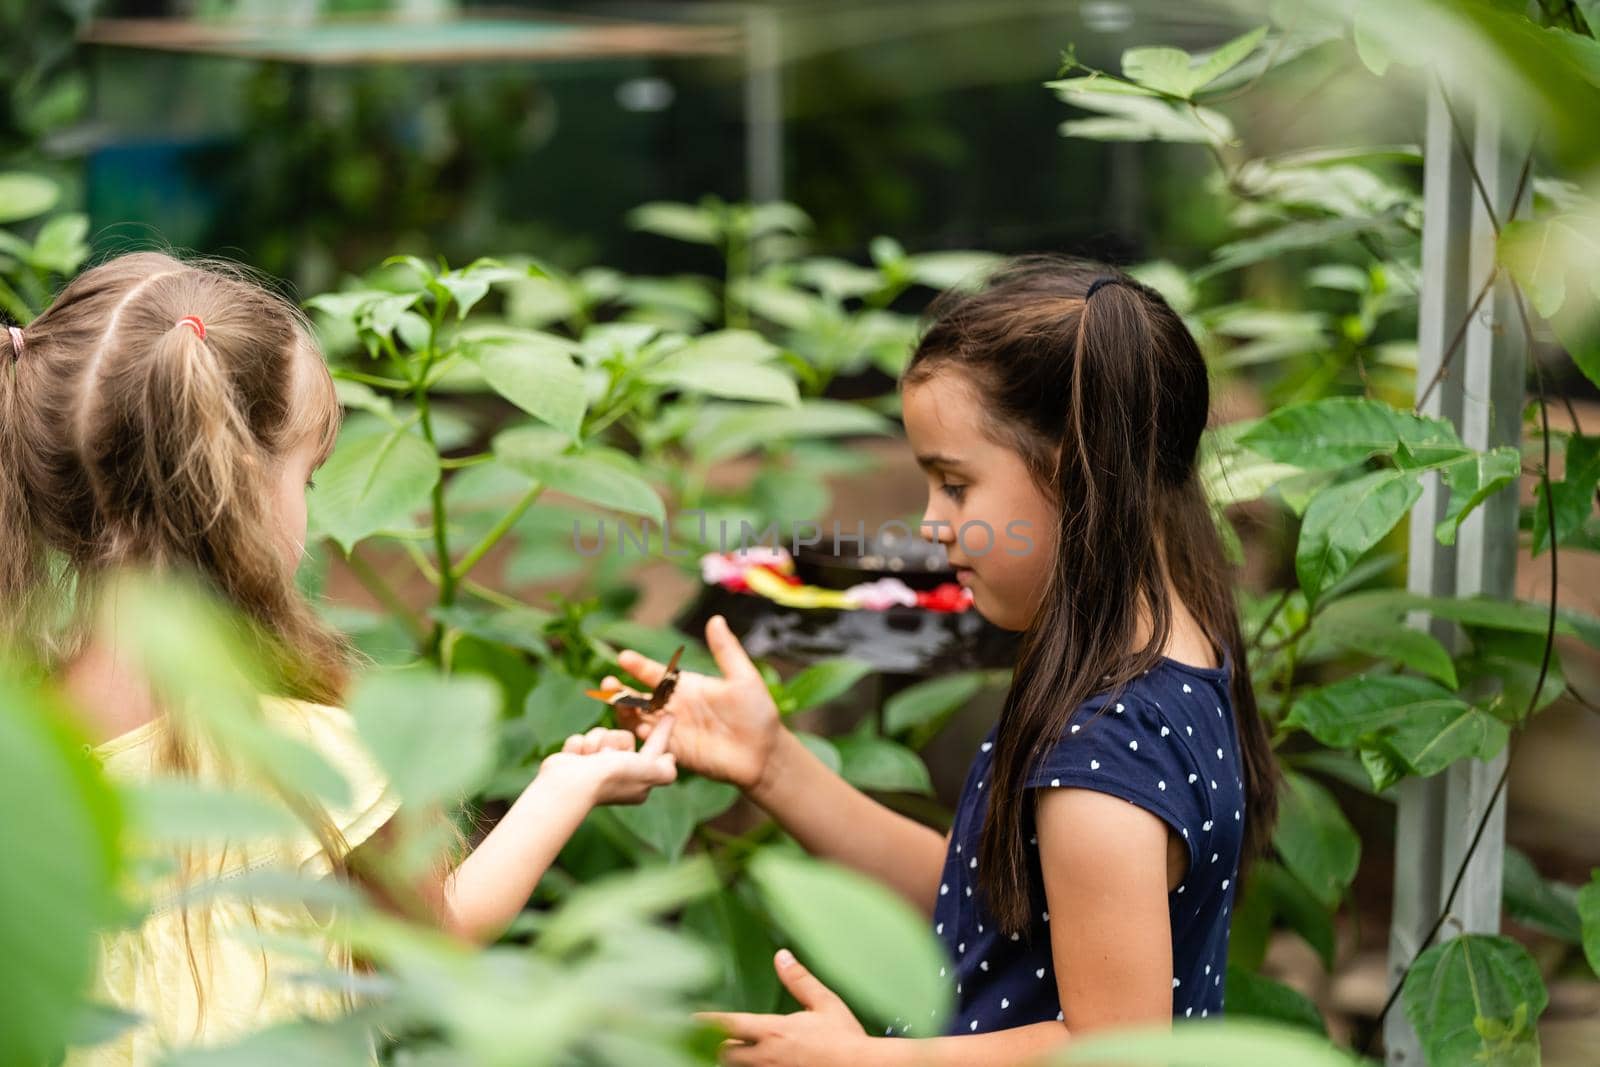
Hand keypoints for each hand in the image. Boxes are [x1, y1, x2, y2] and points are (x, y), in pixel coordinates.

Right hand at [538, 716, 677, 804]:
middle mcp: (618, 777)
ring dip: (595, 741)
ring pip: (602, 734)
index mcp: (638, 782)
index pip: (654, 750)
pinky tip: (575, 759)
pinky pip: (582, 739)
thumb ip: (665, 770)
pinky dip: (579, 745)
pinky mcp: (575, 763)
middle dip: (613, 740)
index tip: (670, 715)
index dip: (661, 733)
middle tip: (607, 755)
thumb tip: (670, 760)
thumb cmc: (612, 776)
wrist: (569, 784)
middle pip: (623, 737)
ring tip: (590, 757)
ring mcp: (595, 770)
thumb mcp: (649, 773)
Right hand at [602, 615, 782, 793]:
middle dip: (621, 690)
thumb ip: (726, 651)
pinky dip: (637, 736)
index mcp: (686, 687)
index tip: (624, 656)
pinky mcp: (674, 752)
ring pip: (639, 719)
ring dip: (624, 712)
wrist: (764, 752)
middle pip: (639, 697)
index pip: (656, 674)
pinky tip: (632, 729)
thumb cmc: (757, 712)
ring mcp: (672, 730)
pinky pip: (649, 743)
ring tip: (614, 704)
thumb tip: (716, 618)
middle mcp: (674, 707)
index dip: (639, 666)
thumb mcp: (742, 678)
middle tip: (607, 682)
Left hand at [697, 950, 870, 1066]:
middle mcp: (766, 1056)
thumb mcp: (824, 1003)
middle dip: (712, 1046)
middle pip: (724, 1054)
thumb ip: (799, 980)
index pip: (729, 1025)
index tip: (688, 1017)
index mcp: (773, 1031)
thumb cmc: (845, 1039)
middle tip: (696, 1037)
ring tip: (715, 1050)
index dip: (706, 1021)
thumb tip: (781, 956)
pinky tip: (747, 1062)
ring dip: (726, 1059)